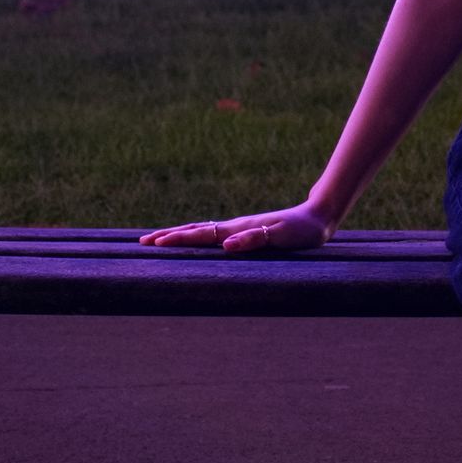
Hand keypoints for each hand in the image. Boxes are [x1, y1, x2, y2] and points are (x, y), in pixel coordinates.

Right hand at [138, 203, 332, 254]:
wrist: (318, 217)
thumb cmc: (301, 231)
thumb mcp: (281, 237)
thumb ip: (255, 239)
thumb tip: (226, 245)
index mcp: (238, 229)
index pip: (201, 235)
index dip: (177, 240)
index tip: (154, 243)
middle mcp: (235, 228)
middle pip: (195, 231)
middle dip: (169, 236)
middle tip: (143, 242)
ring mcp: (240, 229)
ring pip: (203, 231)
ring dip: (180, 235)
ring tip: (159, 239)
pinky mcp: (248, 232)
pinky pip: (216, 235)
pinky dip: (198, 237)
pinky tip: (195, 240)